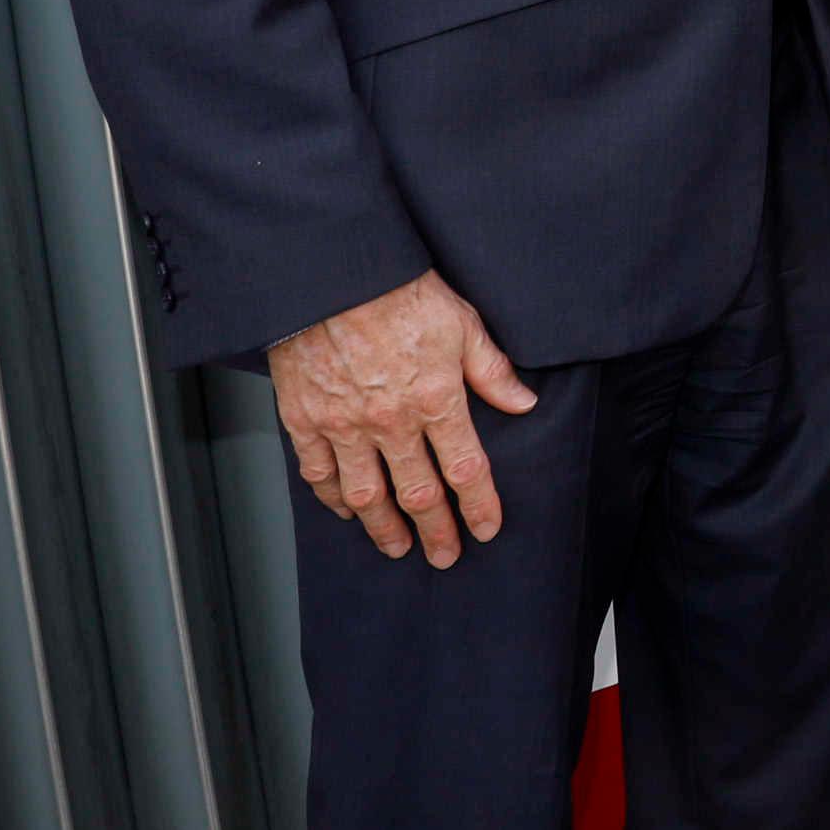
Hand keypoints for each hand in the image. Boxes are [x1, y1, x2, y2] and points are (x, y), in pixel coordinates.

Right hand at [268, 270, 533, 568]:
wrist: (331, 273)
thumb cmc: (398, 290)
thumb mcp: (462, 323)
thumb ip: (492, 370)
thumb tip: (524, 402)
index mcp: (435, 398)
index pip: (465, 469)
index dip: (480, 506)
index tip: (487, 529)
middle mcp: (390, 421)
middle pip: (418, 494)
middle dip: (435, 531)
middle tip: (444, 556)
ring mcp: (344, 424)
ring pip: (366, 495)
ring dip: (383, 528)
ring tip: (396, 547)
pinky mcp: (306, 419)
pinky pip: (319, 472)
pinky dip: (332, 498)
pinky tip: (345, 510)